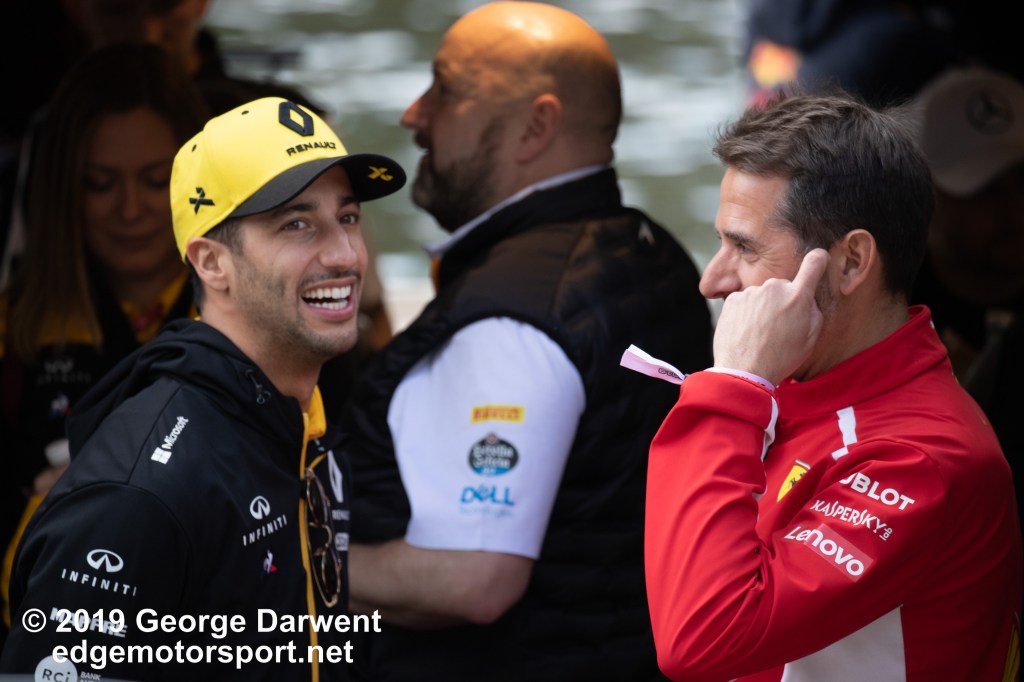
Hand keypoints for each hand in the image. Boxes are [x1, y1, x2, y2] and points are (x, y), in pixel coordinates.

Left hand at [712, 249, 828, 384]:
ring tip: (760, 333)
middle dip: (783, 300)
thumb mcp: (811, 337)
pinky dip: (746, 312)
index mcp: (798, 296)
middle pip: (783, 286)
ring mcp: (751, 292)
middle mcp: (774, 287)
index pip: (815, 263)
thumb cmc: (781, 357)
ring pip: (762, 295)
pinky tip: (746, 331)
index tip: (818, 259)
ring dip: (763, 307)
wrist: (744, 372)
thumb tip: (808, 297)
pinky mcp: (733, 299)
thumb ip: (814, 310)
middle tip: (779, 327)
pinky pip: (744, 301)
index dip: (818, 259)